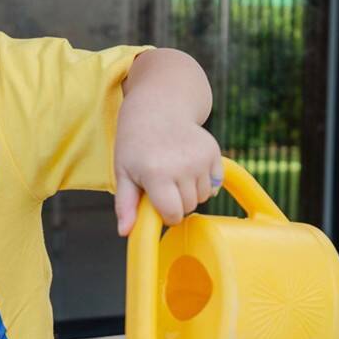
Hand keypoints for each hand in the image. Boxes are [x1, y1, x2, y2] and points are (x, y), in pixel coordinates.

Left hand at [112, 92, 221, 236]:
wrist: (159, 106)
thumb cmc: (136, 141)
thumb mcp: (123, 171)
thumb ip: (125, 204)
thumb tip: (124, 233)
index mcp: (156, 174)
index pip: (173, 215)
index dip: (165, 214)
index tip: (157, 203)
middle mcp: (182, 167)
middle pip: (189, 207)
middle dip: (177, 202)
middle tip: (163, 182)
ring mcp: (200, 159)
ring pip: (204, 197)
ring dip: (191, 191)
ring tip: (176, 171)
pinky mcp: (214, 153)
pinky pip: (215, 183)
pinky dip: (204, 180)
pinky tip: (189, 165)